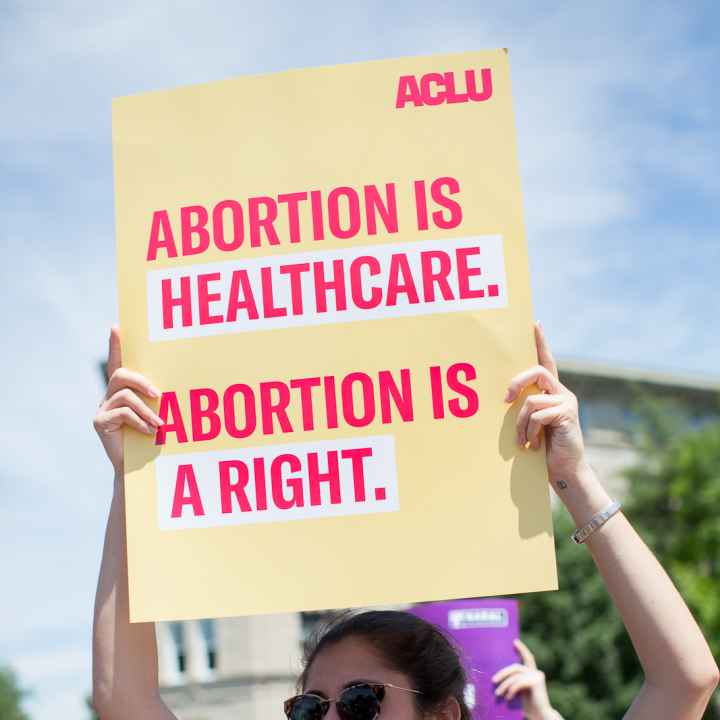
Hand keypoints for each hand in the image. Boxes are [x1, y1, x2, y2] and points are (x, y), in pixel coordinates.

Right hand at [93, 326, 162, 473]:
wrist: (138, 468)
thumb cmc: (153, 438)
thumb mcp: (158, 413)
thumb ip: (158, 399)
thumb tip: (173, 387)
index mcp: (123, 390)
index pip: (118, 363)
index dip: (115, 345)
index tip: (116, 327)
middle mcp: (109, 396)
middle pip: (120, 375)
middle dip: (142, 381)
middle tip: (159, 394)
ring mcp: (103, 408)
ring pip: (124, 395)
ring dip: (146, 409)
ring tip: (160, 423)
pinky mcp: (100, 422)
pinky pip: (122, 413)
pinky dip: (140, 421)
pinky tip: (150, 432)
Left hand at [493, 639, 558, 719]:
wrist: (541, 716)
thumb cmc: (529, 706)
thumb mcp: (520, 692)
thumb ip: (514, 682)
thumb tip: (497, 678)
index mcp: (532, 673)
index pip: (528, 657)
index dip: (522, 649)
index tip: (514, 641)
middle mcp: (536, 672)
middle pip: (515, 667)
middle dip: (502, 673)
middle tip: (493, 681)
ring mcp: (537, 676)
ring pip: (515, 676)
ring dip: (504, 685)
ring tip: (498, 694)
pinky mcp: (537, 682)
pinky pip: (519, 682)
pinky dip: (511, 689)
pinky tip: (508, 697)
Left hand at [505, 323, 587, 482]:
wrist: (565, 470)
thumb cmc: (544, 449)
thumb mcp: (531, 424)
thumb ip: (525, 407)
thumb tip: (504, 398)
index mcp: (552, 392)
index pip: (547, 361)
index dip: (541, 342)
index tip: (534, 323)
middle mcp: (562, 392)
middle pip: (537, 371)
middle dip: (516, 382)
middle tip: (504, 399)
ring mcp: (566, 402)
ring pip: (531, 399)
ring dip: (520, 423)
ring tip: (523, 441)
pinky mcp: (567, 414)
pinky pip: (537, 415)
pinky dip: (530, 431)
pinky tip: (533, 445)